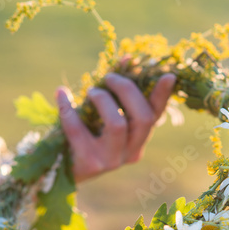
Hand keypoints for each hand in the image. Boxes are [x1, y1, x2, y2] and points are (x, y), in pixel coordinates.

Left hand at [56, 73, 175, 181]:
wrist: (60, 171)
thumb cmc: (84, 137)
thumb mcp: (104, 117)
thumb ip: (117, 94)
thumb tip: (128, 59)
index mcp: (137, 142)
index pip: (155, 117)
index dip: (162, 96)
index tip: (168, 75)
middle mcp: (129, 153)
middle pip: (142, 118)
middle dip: (127, 90)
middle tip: (109, 77)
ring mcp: (111, 161)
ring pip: (117, 124)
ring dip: (103, 100)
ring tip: (91, 92)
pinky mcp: (89, 164)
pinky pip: (79, 130)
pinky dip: (68, 108)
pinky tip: (61, 94)